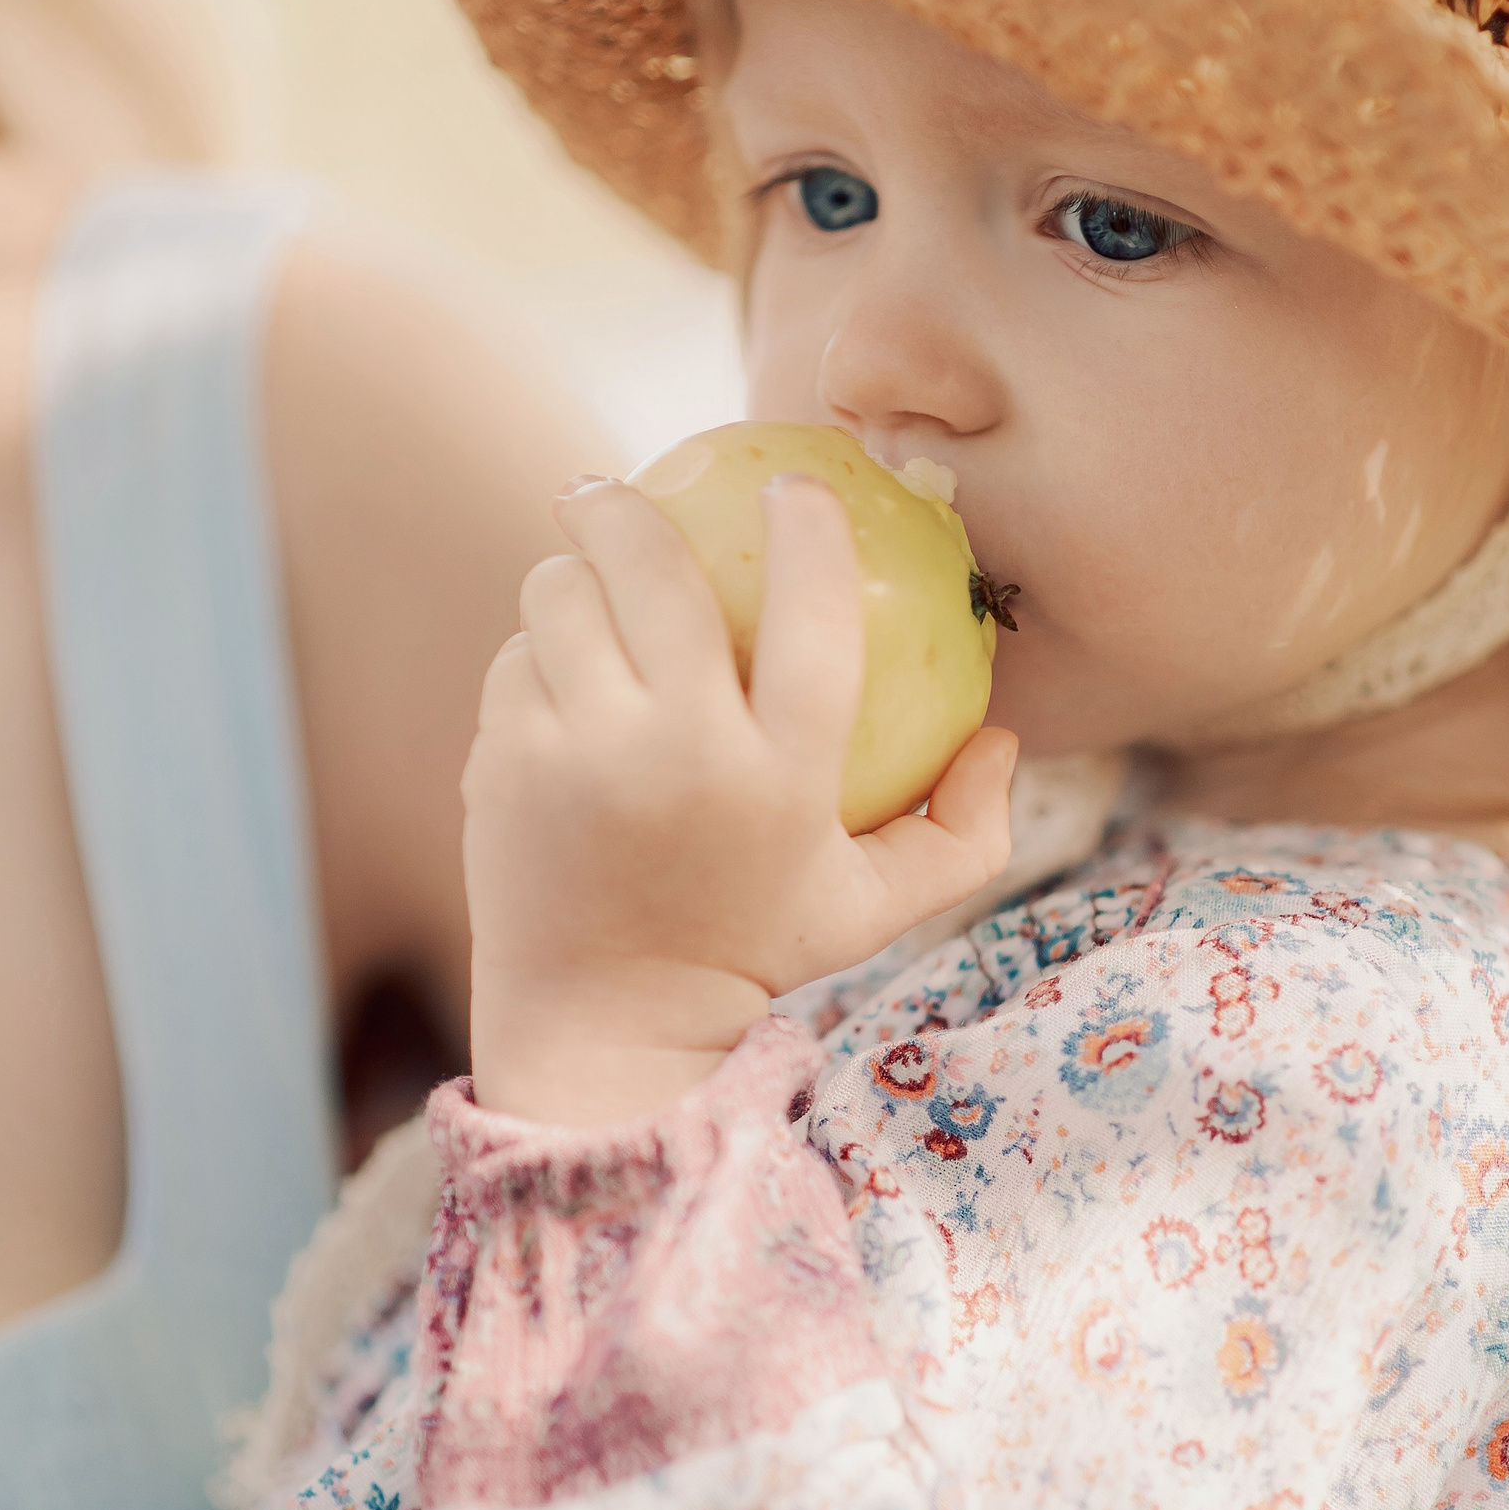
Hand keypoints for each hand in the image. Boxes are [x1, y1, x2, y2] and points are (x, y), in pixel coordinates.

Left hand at [461, 475, 1017, 1125]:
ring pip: (563, 595)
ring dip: (573, 574)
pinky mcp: (506, 765)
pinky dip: (536, 655)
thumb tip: (1002, 738)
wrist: (607, 1026)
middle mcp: (683, 756)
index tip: (796, 484)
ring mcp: (584, 756)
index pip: (814, 618)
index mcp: (785, 779)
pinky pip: (516, 658)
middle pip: (656, 571)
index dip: (810, 532)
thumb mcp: (873, 908)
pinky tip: (554, 674)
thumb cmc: (753, 949)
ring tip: (583, 582)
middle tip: (615, 488)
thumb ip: (963, 834)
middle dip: (629, 505)